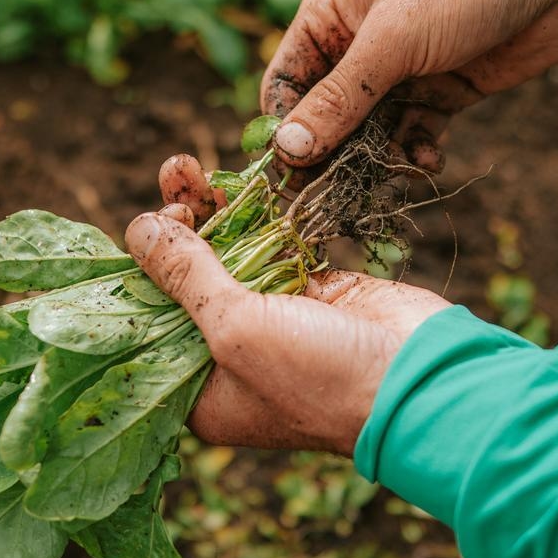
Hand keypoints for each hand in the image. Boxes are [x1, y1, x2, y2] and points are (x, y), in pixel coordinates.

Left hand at [137, 155, 449, 455]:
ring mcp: (274, 322)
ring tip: (185, 167)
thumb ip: (187, 276)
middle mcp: (231, 357)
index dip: (137, 275)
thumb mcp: (236, 328)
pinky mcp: (312, 291)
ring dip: (209, 213)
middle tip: (170, 183)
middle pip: (186, 285)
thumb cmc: (319, 378)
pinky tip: (234, 180)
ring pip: (228, 258)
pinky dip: (255, 214)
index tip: (136, 228)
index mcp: (202, 391)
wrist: (421, 380)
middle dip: (172, 232)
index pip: (149, 327)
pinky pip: (273, 245)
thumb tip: (138, 228)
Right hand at [262, 0, 557, 171]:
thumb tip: (285, 150)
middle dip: (332, 155)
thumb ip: (338, 100)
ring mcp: (400, 69)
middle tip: (336, 199)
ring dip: (377, 160)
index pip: (285, 84)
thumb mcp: (391, 43)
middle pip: (324, 116)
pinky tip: (430, 162)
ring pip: (368, 132)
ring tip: (393, 177)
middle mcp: (357, 43)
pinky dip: (416, 153)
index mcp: (328, 15)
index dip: (284, 131)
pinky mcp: (440, 90)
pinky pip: (412, 134)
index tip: (290, 177)